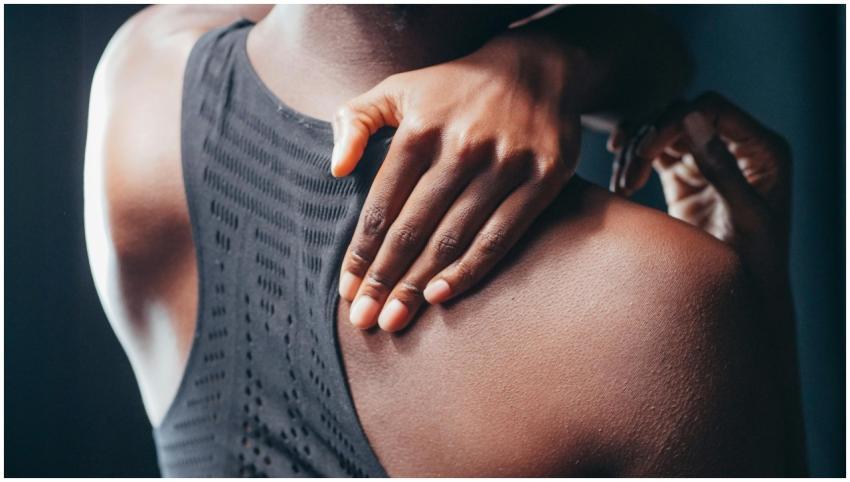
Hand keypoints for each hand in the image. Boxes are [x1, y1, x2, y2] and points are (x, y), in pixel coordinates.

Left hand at [331, 34, 581, 331]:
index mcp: (421, 127)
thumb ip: (356, 120)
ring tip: (394, 319)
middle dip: (384, 279)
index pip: (383, 203)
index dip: (361, 251)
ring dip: (420, 284)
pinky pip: (501, 234)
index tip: (346, 289)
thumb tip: (336, 169)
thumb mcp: (397, 88)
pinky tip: (442, 296)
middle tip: (363, 320)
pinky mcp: (543, 178)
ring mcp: (505, 164)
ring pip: (453, 237)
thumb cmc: (454, 88)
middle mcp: (462, 147)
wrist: (537, 68)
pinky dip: (471, 269)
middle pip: (413, 228)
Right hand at [608, 92, 791, 284]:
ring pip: (662, 131)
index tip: (645, 152)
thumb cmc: (755, 262)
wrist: (742, 296)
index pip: (712, 109)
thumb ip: (721, 166)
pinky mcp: (685, 175)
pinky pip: (653, 154)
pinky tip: (623, 187)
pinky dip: (632, 163)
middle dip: (649, 139)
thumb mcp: (744, 214)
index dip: (674, 121)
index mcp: (762, 148)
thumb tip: (691, 115)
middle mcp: (736, 146)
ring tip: (625, 187)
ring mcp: (708, 159)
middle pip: (681, 115)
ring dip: (635, 152)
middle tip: (630, 176)